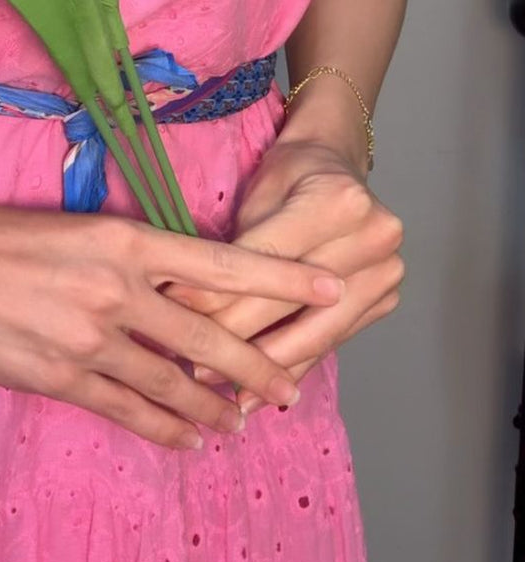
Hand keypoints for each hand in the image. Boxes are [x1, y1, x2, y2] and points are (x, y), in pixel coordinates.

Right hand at [0, 188, 346, 449]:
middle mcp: (115, 289)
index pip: (222, 263)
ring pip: (172, 384)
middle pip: (209, 338)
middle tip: (293, 387)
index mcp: (124, 241)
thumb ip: (132, 260)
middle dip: (259, 368)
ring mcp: (87, 337)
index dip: (282, 279)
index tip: (332, 288)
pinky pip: (127, 410)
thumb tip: (186, 290)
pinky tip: (189, 438)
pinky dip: (165, 428)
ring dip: (214, 408)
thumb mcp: (78, 230)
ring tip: (243, 422)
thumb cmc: (1, 237)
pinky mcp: (58, 376)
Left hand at [161, 140, 404, 413]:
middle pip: (291, 303)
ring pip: (316, 333)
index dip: (216, 293)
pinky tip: (268, 394)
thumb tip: (185, 306)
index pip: (263, 261)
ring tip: (229, 394)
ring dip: (268, 368)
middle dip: (237, 338)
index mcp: (337, 202)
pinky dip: (296, 366)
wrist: (337, 166)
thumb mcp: (256, 198)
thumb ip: (236, 252)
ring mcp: (387, 271)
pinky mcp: (386, 300)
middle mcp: (374, 237)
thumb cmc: (289, 177)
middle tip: (194, 368)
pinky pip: (332, 342)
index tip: (174, 319)